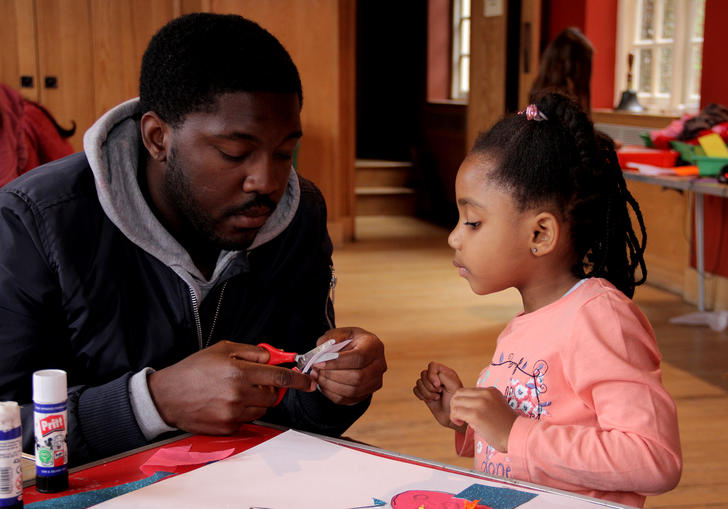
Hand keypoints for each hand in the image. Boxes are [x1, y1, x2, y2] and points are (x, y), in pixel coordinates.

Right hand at [148, 340, 315, 434]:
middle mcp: (239, 395)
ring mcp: (233, 414)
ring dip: (257, 400)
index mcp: (239, 372)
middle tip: (256, 381)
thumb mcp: (222, 349)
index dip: (299, 380)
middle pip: (273, 396)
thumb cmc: (194, 369)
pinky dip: (243, 411)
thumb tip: (275, 357)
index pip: (281, 378)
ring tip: (236, 391)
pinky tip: (226, 403)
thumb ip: (252, 352)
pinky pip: (247, 420)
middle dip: (271, 388)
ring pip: (262, 408)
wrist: (166, 396)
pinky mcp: (227, 428)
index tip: (309, 382)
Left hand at [308, 327, 386, 404]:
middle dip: (332, 375)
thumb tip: (322, 352)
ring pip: (353, 391)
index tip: (319, 362)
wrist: (358, 350)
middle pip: (357, 377)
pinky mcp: (367, 393)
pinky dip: (332, 393)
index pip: (359, 358)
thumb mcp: (340, 333)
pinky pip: (348, 399)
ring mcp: (375, 382)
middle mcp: (379, 365)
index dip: (337, 362)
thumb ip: (330, 339)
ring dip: (330, 385)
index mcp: (374, 346)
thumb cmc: (349, 340)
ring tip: (317, 376)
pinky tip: (322, 384)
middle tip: (315, 370)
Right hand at [413, 362, 464, 431]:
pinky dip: (421, 395)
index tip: (438, 385)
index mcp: (445, 372)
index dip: (432, 375)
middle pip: (423, 374)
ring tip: (437, 398)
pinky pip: (415, 389)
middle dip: (430, 386)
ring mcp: (429, 385)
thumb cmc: (455, 402)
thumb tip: (434, 376)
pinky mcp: (424, 393)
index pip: (432, 366)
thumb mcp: (453, 387)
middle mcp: (436, 377)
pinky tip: (430, 400)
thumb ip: (444, 377)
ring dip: (427, 392)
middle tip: (439, 393)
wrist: (452, 417)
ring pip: (418, 382)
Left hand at [449, 387, 518, 452]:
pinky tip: (461, 423)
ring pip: (455, 401)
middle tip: (460, 417)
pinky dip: (454, 418)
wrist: (517, 437)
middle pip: (458, 393)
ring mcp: (481, 403)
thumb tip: (463, 405)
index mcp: (490, 391)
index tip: (465, 413)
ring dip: (454, 412)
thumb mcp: (495, 407)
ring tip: (461, 421)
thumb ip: (482, 402)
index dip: (462, 402)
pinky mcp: (476, 414)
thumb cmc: (506, 427)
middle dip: (455, 405)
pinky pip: (456, 411)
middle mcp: (485, 393)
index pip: (466, 390)